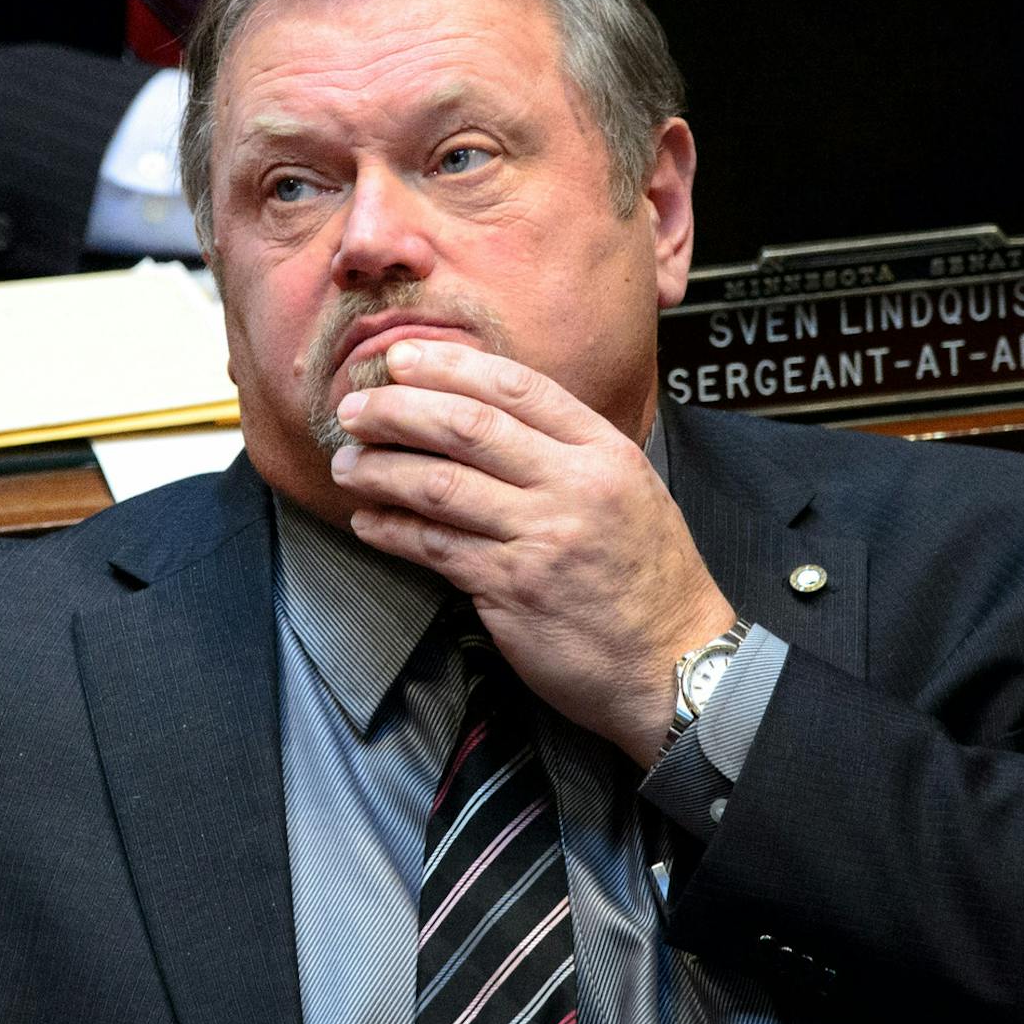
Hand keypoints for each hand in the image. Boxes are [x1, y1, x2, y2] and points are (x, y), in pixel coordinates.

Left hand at [328, 339, 735, 766]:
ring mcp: (543, 538)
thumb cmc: (647, 579)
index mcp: (604, 452)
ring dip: (381, 470)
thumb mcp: (629, 491)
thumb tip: (482, 414)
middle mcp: (574, 486)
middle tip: (353, 409)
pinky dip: (392, 529)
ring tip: (347, 465)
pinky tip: (367, 521)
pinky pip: (435, 547)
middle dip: (397, 411)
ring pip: (440, 485)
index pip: (516, 388)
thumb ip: (565, 451)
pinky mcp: (512, 589)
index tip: (400, 358)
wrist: (676, 665)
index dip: (449, 367)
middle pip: (467, 427)